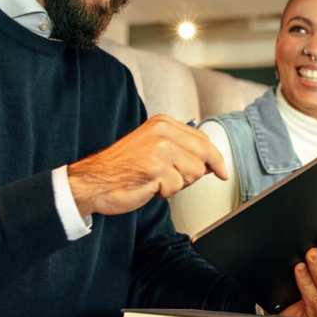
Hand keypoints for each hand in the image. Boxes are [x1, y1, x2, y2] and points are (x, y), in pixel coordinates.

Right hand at [67, 115, 227, 217]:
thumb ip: (180, 148)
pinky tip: (149, 186)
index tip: (222, 171)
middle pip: (203, 156)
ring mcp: (160, 149)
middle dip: (195, 173)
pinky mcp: (155, 168)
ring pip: (193, 173)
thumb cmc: (123, 168)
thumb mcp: (153, 147)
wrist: (94, 181)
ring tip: (156, 180)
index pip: (203, 140)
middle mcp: (163, 132)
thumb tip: (211, 161)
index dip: (216, 160)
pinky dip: (165, 193)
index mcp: (163, 123)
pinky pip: (176, 187)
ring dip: (178, 184)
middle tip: (173, 179)